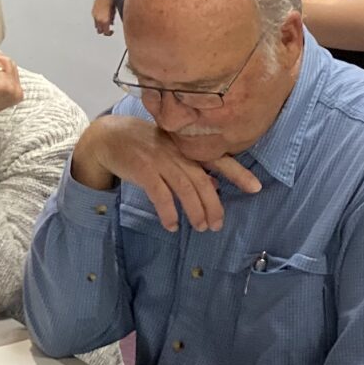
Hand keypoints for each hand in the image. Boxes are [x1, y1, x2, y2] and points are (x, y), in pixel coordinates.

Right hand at [70, 116, 261, 231]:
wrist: (107, 137)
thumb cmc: (142, 146)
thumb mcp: (170, 151)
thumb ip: (192, 168)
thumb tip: (215, 187)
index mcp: (186, 145)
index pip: (218, 158)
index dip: (238, 173)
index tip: (256, 188)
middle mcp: (177, 151)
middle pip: (203, 180)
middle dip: (213, 205)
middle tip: (217, 225)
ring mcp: (160, 159)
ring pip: (185, 188)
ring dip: (195, 211)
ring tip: (201, 227)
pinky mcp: (143, 169)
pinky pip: (160, 194)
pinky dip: (168, 212)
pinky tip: (172, 225)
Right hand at [91, 0, 115, 36]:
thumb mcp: (114, 11)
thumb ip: (112, 19)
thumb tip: (111, 23)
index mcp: (104, 20)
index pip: (106, 32)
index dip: (109, 33)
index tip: (112, 31)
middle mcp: (98, 19)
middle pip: (99, 31)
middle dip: (104, 31)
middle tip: (109, 28)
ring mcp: (94, 15)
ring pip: (96, 26)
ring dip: (100, 26)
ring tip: (106, 22)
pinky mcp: (92, 12)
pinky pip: (95, 19)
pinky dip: (98, 20)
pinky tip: (103, 16)